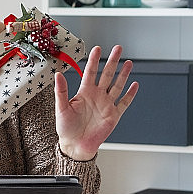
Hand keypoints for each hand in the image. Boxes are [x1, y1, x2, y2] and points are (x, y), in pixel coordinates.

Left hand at [54, 45, 138, 159]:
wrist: (75, 145)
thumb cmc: (66, 128)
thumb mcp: (60, 108)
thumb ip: (61, 91)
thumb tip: (58, 74)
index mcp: (84, 93)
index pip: (90, 72)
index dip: (94, 60)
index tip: (97, 48)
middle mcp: (97, 96)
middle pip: (107, 75)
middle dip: (113, 61)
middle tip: (118, 48)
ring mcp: (106, 105)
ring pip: (117, 86)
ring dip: (123, 74)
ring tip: (128, 62)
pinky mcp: (114, 115)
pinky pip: (124, 103)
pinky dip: (130, 94)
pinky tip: (134, 85)